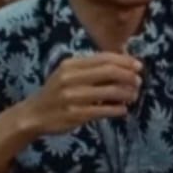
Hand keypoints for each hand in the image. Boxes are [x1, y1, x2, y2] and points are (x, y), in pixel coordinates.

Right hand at [19, 53, 141, 136]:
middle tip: (139, 81)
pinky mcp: (76, 114)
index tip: (139, 66)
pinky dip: (118, 109)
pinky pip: (104, 110)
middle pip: (110, 72)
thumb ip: (91, 67)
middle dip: (129, 76)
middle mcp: (71, 78)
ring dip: (127, 93)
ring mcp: (73, 97)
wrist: (34, 114)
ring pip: (110, 91)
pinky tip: (123, 109)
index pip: (104, 58)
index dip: (125, 61)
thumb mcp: (68, 73)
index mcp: (71, 64)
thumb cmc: (57, 92)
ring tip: (133, 96)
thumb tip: (124, 61)